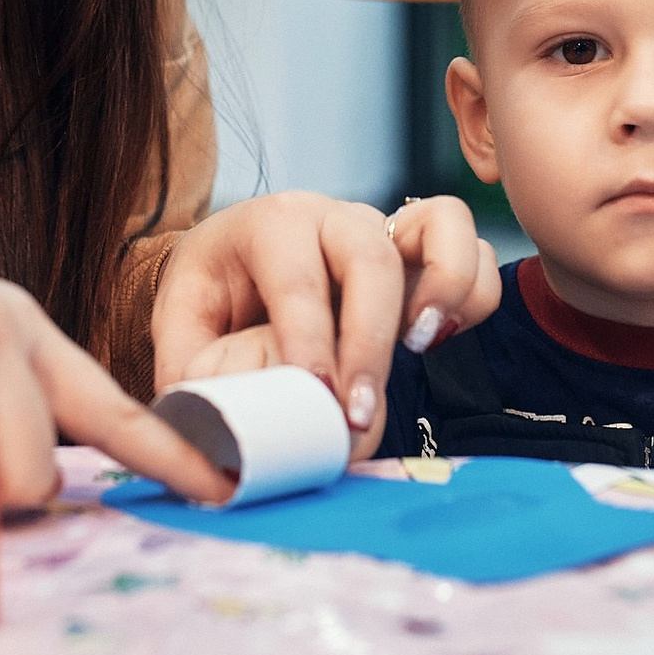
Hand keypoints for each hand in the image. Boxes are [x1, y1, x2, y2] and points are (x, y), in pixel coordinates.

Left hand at [150, 192, 501, 456]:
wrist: (235, 258)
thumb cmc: (213, 291)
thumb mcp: (182, 323)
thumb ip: (194, 373)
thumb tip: (216, 439)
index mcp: (270, 223)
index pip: (298, 280)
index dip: (312, 343)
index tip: (319, 401)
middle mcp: (333, 215)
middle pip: (372, 259)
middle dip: (369, 342)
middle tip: (358, 413)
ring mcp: (383, 225)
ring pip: (442, 227)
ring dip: (442, 289)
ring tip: (419, 348)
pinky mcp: (419, 247)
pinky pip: (471, 250)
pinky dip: (471, 291)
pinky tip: (439, 339)